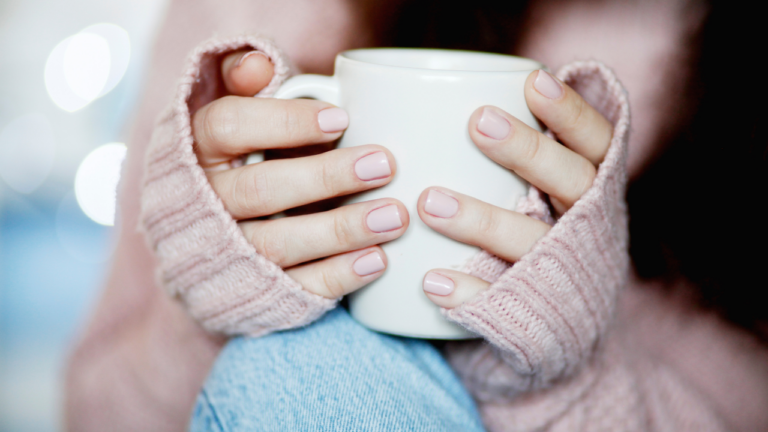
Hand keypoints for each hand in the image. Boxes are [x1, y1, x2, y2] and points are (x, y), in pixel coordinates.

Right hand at [193, 50, 408, 298]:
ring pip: (277, 244)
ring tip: (394, 216)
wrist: (212, 240)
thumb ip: (244, 81)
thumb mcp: (238, 114)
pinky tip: (377, 260)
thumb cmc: (244, 159)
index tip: (342, 119)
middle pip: (258, 190)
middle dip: (324, 178)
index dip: (284, 123)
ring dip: (340, 231)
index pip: (228, 127)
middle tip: (383, 165)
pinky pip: (294, 289)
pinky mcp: (252, 293)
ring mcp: (225, 253)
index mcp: (197, 149)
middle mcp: (203, 203)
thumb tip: (258, 62)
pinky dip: (337, 276)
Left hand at [418, 70, 612, 307]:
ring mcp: (564, 273)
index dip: (572, 113)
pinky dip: (469, 292)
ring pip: (531, 242)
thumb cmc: (540, 233)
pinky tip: (431, 280)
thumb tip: (469, 90)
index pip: (597, 143)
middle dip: (528, 152)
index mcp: (595, 189)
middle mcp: (588, 227)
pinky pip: (504, 302)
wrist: (563, 325)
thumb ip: (526, 153)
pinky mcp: (540, 317)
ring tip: (429, 202)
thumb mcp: (550, 193)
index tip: (532, 82)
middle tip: (479, 124)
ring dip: (482, 220)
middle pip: (571, 183)